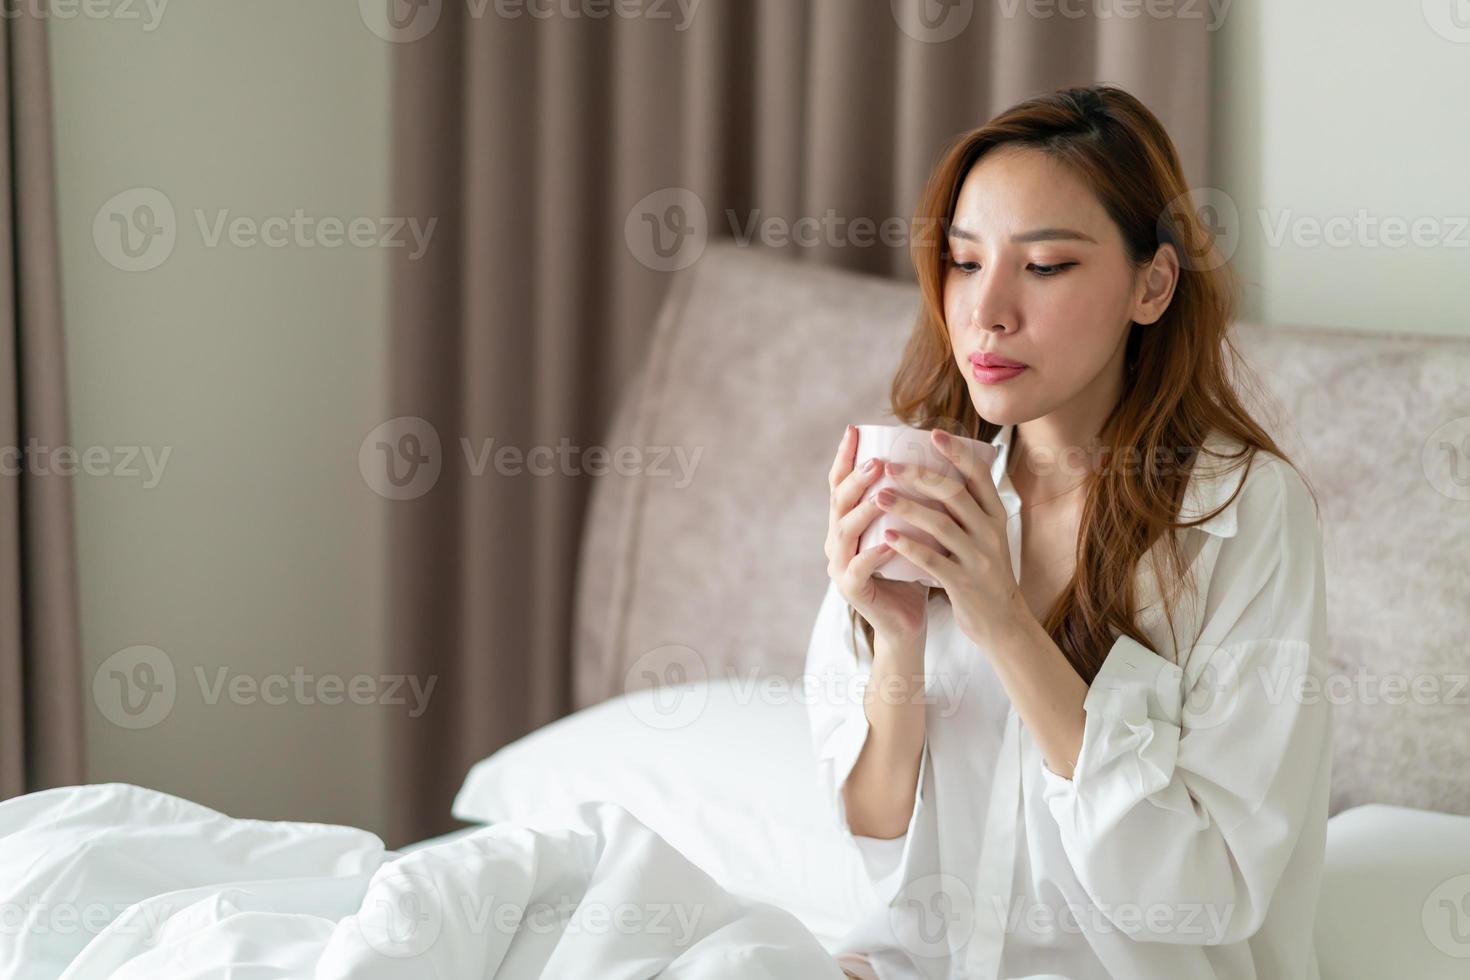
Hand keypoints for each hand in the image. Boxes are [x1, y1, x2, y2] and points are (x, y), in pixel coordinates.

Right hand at [825, 425, 928, 642]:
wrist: (908, 622)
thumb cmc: (912, 571)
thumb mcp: (909, 530)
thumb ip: (910, 501)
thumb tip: (932, 456)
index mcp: (847, 523)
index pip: (840, 484)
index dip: (844, 457)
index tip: (854, 430)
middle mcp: (836, 541)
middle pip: (839, 502)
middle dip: (856, 479)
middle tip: (878, 461)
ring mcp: (840, 566)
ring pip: (844, 532)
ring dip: (863, 511)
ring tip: (883, 494)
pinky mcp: (851, 590)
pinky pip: (859, 568)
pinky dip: (873, 553)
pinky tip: (890, 541)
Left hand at [874, 428, 1032, 647]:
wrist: (1002, 623)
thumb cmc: (984, 573)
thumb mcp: (986, 536)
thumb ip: (969, 508)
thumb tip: (940, 472)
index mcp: (995, 515)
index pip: (979, 475)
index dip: (957, 452)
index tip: (933, 433)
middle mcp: (989, 532)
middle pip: (954, 494)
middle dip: (920, 476)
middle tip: (889, 465)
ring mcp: (978, 558)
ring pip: (941, 524)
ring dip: (907, 507)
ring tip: (879, 495)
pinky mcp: (964, 583)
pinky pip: (933, 560)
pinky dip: (910, 546)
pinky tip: (888, 536)